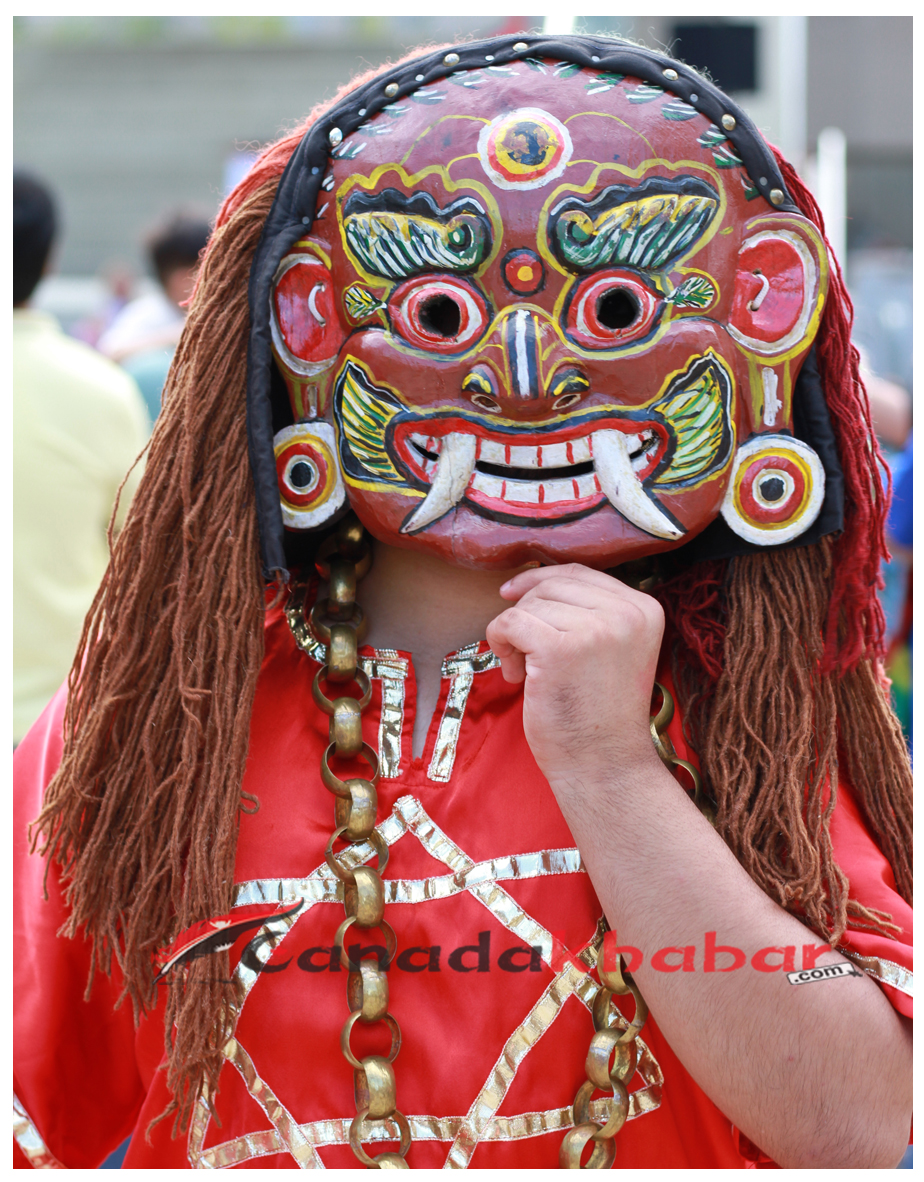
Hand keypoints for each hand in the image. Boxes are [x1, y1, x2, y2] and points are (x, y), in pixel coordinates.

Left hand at [486, 564, 664, 790]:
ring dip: (513, 636)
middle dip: (527, 615)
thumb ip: (587, 613)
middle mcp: (626, 613)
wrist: (604, 765)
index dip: (540, 581)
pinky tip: (514, 674)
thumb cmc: (598, 714)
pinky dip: (500, 643)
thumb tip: (528, 580)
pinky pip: (510, 622)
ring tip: (525, 673)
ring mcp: (595, 629)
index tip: (513, 596)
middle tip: (524, 655)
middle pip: (551, 585)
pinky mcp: (560, 648)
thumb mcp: (609, 649)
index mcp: (645, 609)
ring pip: (528, 605)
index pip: (579, 573)